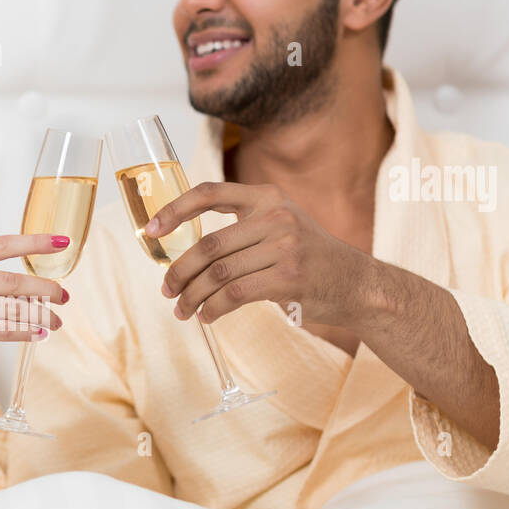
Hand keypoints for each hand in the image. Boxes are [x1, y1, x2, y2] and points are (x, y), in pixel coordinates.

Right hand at [0, 233, 70, 384]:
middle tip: (64, 296)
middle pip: (10, 280)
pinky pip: (3, 328)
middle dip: (44, 289)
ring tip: (57, 319)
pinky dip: (26, 331)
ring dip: (40, 314)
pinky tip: (41, 332)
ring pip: (11, 306)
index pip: (0, 245)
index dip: (34, 243)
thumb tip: (32, 282)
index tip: (62, 242)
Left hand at [146, 182, 371, 326]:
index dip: (174, 210)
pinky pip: (235, 295)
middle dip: (179, 272)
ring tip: (183, 310)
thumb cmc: (310, 259)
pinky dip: (214, 308)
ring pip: (218, 274)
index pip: (209, 193)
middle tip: (167, 290)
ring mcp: (284, 246)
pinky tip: (207, 316)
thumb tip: (187, 256)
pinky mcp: (289, 277)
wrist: (357, 284)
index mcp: (267, 197)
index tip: (150, 231)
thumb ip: (242, 229)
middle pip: (208, 245)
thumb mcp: (281, 226)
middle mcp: (275, 216)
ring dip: (193, 296)